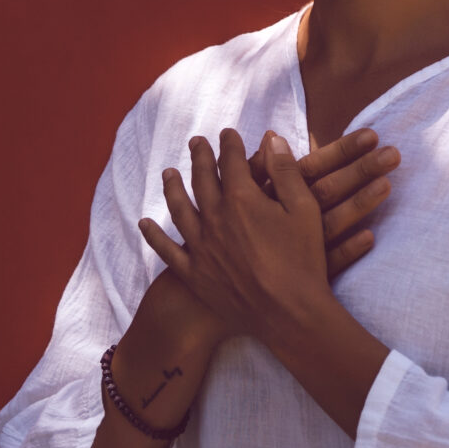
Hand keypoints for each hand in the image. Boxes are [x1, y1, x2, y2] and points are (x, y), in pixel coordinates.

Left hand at [139, 129, 334, 346]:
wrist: (290, 313)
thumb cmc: (303, 260)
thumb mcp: (303, 209)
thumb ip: (285, 172)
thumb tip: (272, 139)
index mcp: (241, 199)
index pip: (230, 161)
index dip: (229, 144)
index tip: (227, 134)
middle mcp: (214, 218)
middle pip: (201, 180)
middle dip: (199, 158)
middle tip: (196, 142)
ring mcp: (200, 246)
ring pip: (179, 209)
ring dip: (172, 188)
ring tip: (168, 173)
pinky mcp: (194, 274)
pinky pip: (166, 250)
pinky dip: (154, 235)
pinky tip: (145, 223)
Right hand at [244, 126, 397, 277]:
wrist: (212, 288)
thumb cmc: (236, 232)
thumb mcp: (245, 195)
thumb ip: (263, 167)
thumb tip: (272, 134)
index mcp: (274, 193)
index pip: (313, 166)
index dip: (342, 150)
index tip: (373, 134)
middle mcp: (286, 216)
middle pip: (327, 189)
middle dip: (360, 170)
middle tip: (394, 153)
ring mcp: (295, 247)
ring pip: (331, 221)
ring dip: (359, 202)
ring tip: (388, 184)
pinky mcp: (300, 276)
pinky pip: (326, 263)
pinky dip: (346, 250)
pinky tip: (370, 237)